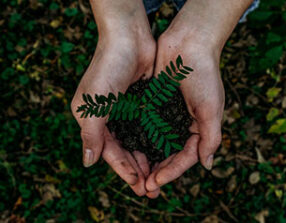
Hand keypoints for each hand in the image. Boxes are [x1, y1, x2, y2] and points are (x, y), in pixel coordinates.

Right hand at [71, 0, 155, 195]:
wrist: (129, 39)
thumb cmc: (107, 68)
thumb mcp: (93, 103)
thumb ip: (90, 134)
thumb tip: (87, 163)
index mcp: (93, 120)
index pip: (108, 151)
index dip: (122, 168)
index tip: (137, 183)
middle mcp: (110, 118)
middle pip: (124, 150)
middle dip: (137, 170)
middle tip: (151, 189)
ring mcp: (127, 112)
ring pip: (138, 142)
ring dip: (147, 160)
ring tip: (159, 177)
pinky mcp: (142, 104)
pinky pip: (149, 128)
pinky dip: (155, 142)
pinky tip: (164, 154)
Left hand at [145, 2, 227, 197]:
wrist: (189, 43)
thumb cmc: (204, 75)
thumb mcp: (212, 108)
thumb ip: (211, 137)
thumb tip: (207, 166)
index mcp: (198, 128)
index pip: (186, 157)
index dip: (172, 171)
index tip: (157, 182)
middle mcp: (182, 124)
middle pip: (169, 154)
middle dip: (158, 171)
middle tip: (144, 187)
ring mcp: (167, 115)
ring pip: (155, 143)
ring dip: (146, 159)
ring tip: (135, 175)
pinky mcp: (153, 104)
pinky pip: (145, 125)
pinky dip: (138, 138)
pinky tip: (128, 149)